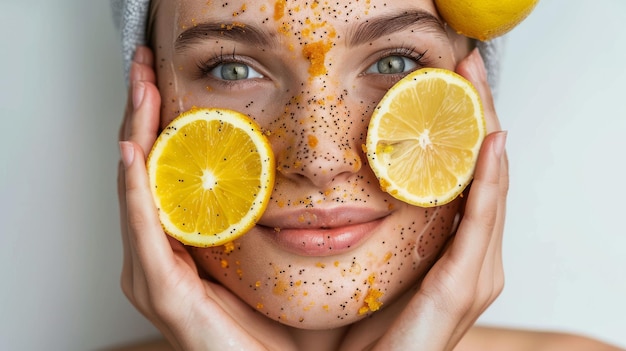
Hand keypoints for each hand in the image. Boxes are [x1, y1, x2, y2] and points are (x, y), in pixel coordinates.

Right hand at [117, 47, 290, 350]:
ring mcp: (157, 275)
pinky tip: (135, 153)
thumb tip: (321, 181)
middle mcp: (161, 256)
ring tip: (141, 90)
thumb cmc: (279, 328)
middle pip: (143, 172)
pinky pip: (146, 234)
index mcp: (184, 246)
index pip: (165, 173)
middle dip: (141, 116)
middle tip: (144, 66)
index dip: (160, 124)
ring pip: (137, 192)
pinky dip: (136, 192)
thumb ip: (285, 221)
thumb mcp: (281, 259)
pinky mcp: (164, 294)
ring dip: (136, 136)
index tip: (163, 80)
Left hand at [367, 48, 508, 350]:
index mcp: (455, 250)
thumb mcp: (376, 267)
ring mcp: (474, 273)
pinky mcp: (462, 287)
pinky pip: (480, 224)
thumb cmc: (371, 328)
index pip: (466, 177)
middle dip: (477, 114)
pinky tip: (488, 147)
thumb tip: (344, 188)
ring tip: (474, 85)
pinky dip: (488, 183)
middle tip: (465, 65)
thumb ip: (377, 231)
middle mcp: (474, 257)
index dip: (464, 126)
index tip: (451, 79)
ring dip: (483, 130)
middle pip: (483, 172)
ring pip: (488, 188)